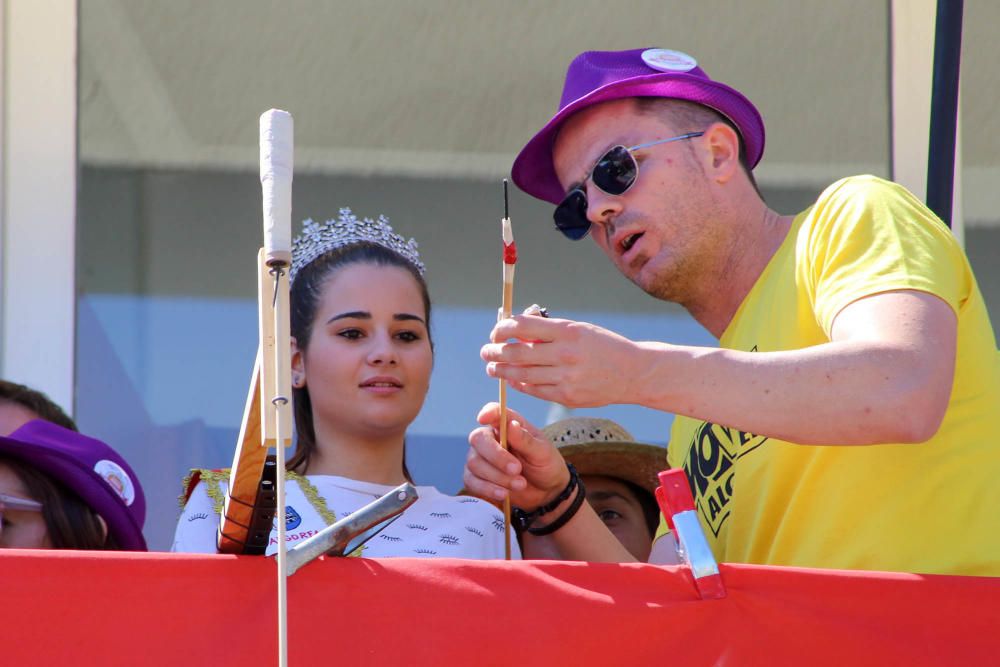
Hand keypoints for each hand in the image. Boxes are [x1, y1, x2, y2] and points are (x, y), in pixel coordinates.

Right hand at [463, 403, 567, 509]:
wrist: (547, 492)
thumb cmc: (546, 465)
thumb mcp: (543, 452)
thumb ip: (526, 440)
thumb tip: (511, 426)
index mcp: (509, 426)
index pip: (493, 412)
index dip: (487, 413)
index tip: (484, 418)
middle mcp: (492, 439)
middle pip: (478, 439)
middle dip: (496, 457)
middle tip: (517, 469)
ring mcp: (482, 458)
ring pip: (474, 463)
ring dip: (497, 477)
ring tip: (520, 484)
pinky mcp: (477, 478)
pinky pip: (471, 481)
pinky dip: (487, 489)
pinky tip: (503, 494)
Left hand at [481, 314, 641, 406]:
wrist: (633, 373)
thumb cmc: (603, 346)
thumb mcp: (579, 329)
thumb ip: (549, 330)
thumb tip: (516, 331)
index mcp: (568, 331)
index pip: (523, 326)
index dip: (503, 329)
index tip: (496, 332)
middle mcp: (566, 354)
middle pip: (517, 352)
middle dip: (495, 352)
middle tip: (486, 351)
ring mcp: (566, 378)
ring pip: (522, 374)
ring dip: (501, 370)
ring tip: (492, 367)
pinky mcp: (568, 397)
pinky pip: (535, 390)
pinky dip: (519, 383)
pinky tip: (511, 379)